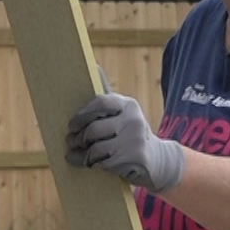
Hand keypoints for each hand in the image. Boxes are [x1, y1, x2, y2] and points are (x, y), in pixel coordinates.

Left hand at [65, 92, 183, 191]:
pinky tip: (93, 164)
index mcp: (127, 104)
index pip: (100, 102)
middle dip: (78, 138)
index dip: (81, 115)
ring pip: (96, 148)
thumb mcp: (122, 113)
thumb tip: (93, 64)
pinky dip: (94, 165)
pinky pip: (104, 162)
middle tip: (72, 142)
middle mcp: (133, 119)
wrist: (157, 158)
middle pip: (93, 129)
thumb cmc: (129, 132)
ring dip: (84, 155)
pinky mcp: (136, 156)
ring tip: (81, 155)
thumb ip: (106, 97)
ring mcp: (136, 138)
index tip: (72, 125)